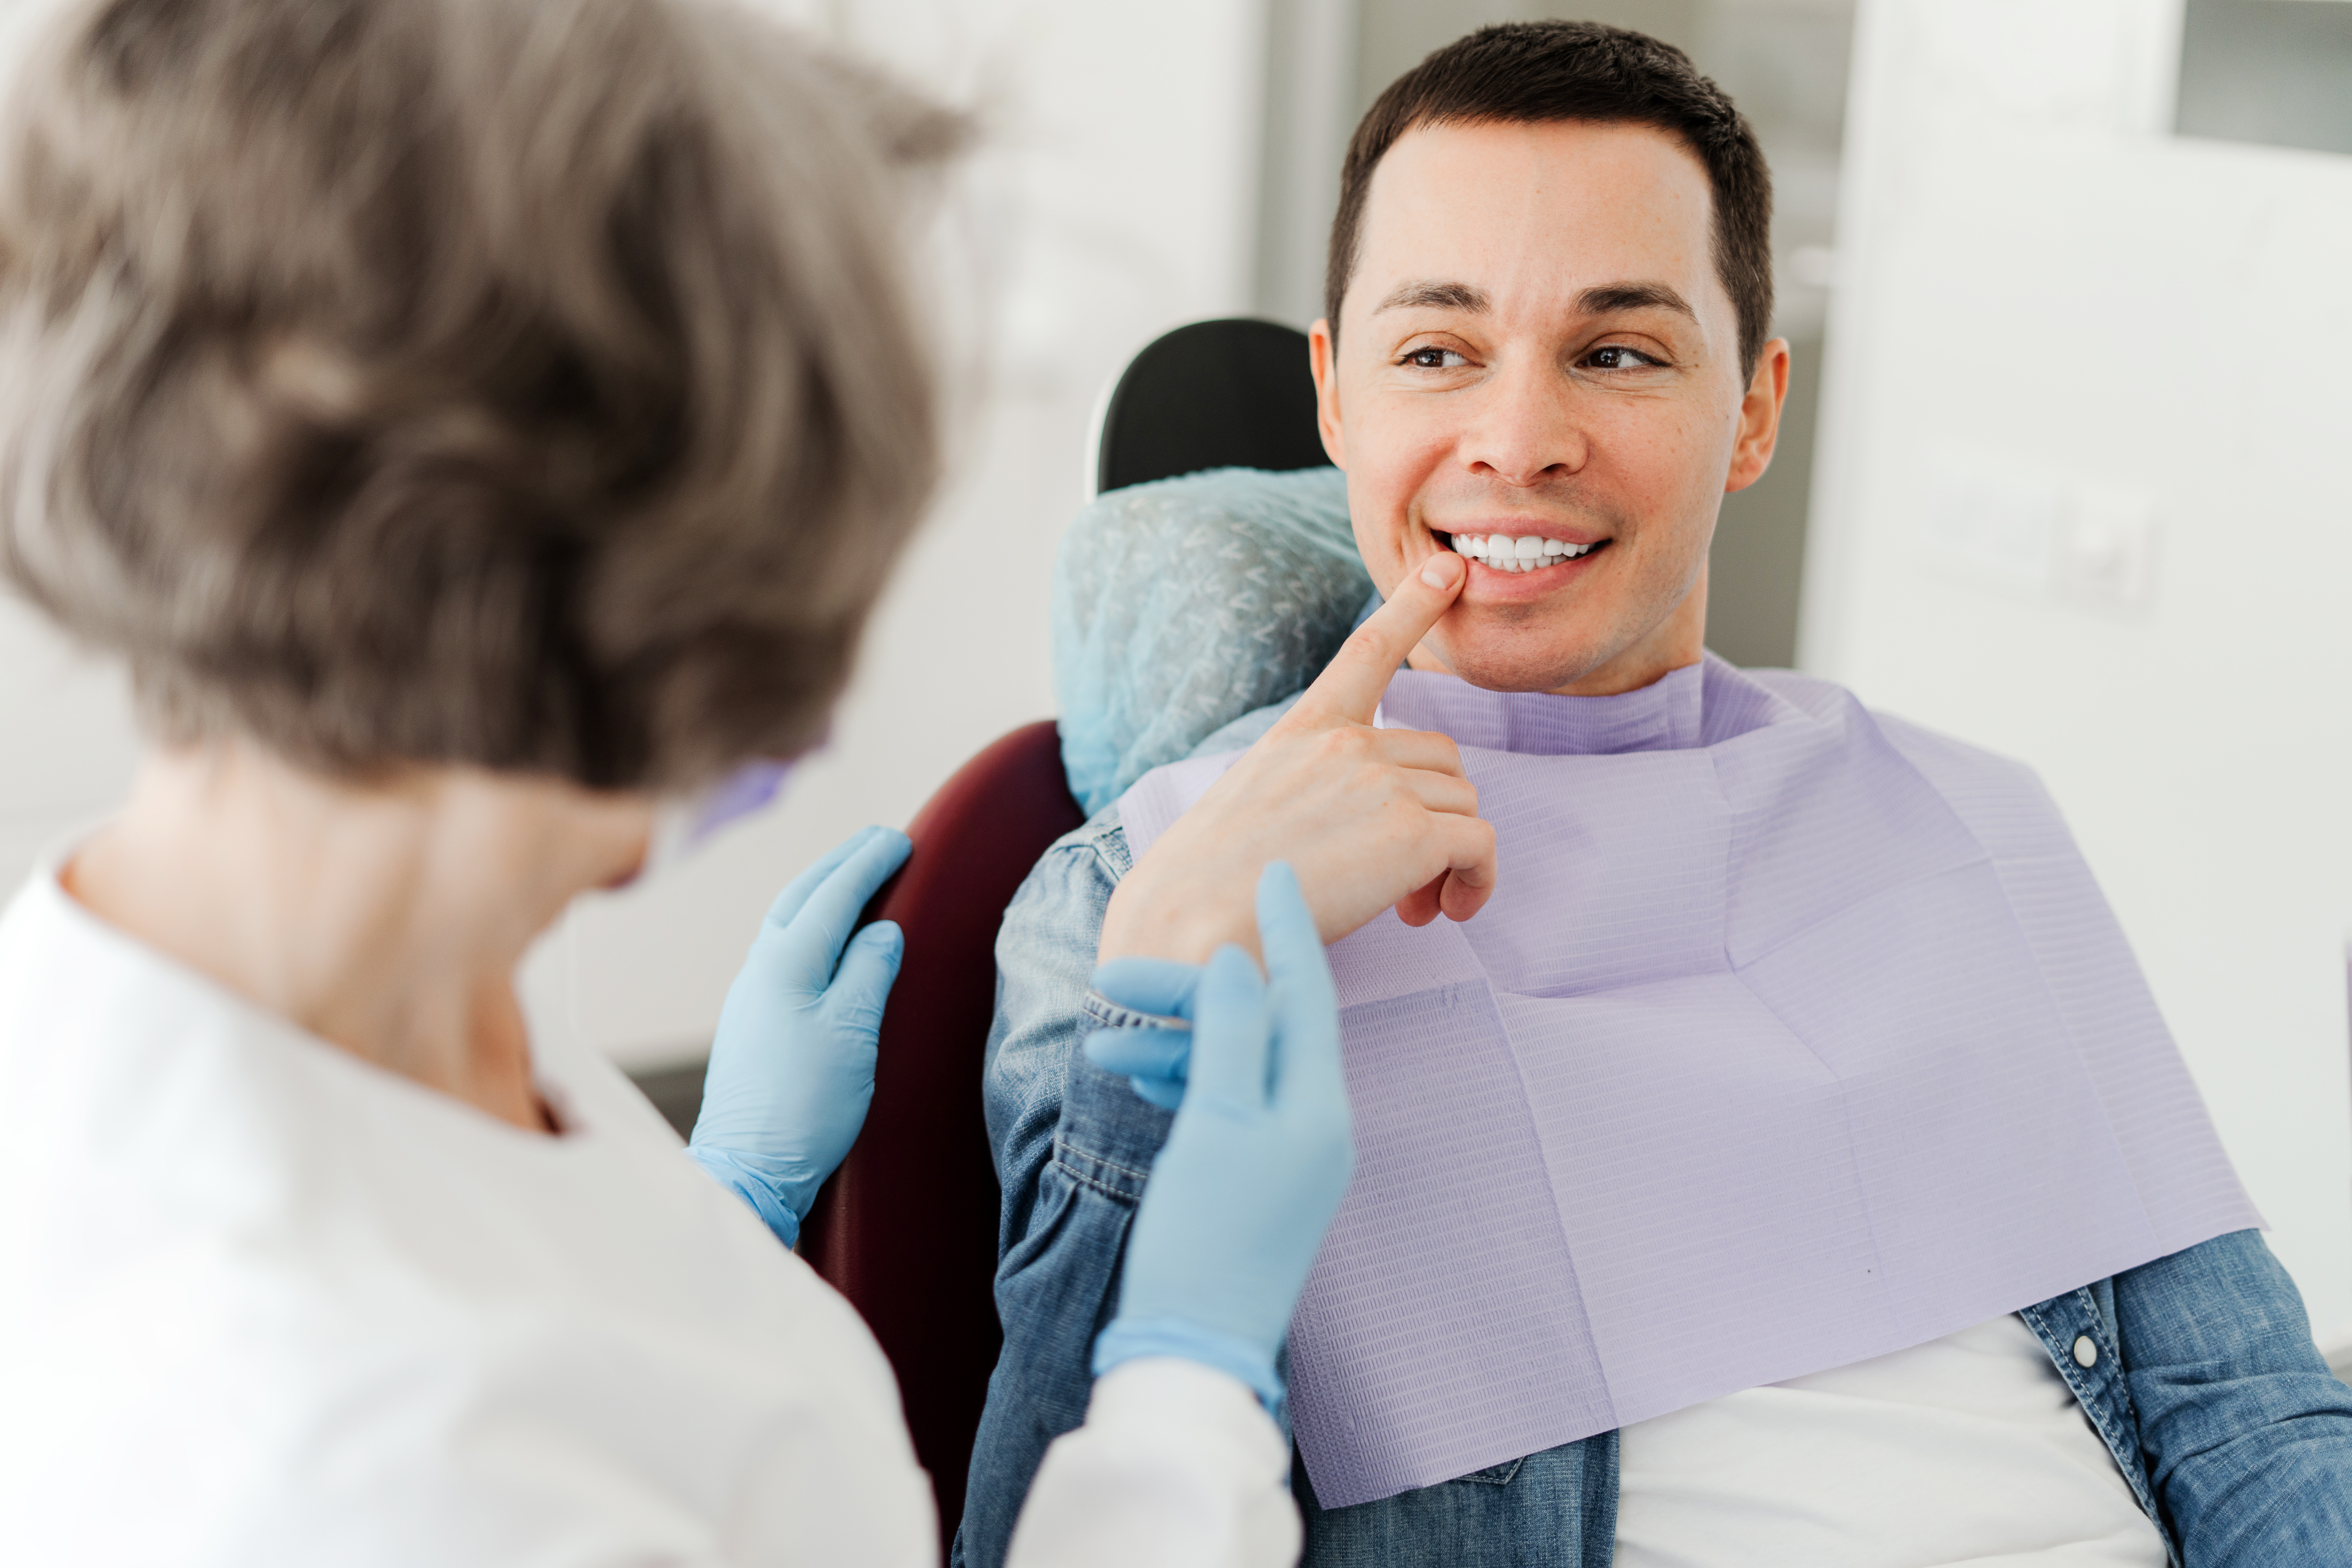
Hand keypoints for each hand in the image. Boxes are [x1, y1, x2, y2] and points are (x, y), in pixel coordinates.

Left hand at [686, 825, 909, 1247]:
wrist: (748, 1168)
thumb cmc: (803, 1105)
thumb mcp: (853, 1031)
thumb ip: (870, 971)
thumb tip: (882, 931)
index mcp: (786, 963)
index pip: (835, 894)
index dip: (869, 863)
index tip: (898, 839)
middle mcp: (760, 970)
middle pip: (802, 896)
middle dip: (842, 864)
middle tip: (879, 842)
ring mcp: (750, 996)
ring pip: (787, 922)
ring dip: (822, 891)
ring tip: (854, 877)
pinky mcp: (752, 1023)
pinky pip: (783, 952)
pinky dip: (810, 927)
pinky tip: (826, 939)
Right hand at [1092, 864, 1355, 1406]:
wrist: (1192, 1349)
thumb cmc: (1205, 1238)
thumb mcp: (1215, 1120)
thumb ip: (1231, 1033)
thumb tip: (1240, 961)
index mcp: (1318, 1105)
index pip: (1306, 991)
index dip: (1286, 927)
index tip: (1271, 869)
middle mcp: (1313, 1124)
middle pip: (1261, 1026)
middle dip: (1192, 995)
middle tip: (1117, 976)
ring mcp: (1285, 1155)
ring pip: (1233, 1066)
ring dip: (1173, 1042)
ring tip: (1104, 1041)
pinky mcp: (1252, 1180)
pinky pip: (1224, 1106)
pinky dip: (1183, 1082)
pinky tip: (1137, 1074)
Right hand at [1097, 550, 1495, 963]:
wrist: (1193, 927)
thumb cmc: (1209, 886)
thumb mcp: (1252, 807)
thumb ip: (1313, 792)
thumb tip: (1364, 830)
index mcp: (1303, 733)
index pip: (1368, 652)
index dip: (1413, 605)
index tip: (1449, 571)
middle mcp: (1347, 746)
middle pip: (1440, 761)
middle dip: (1436, 816)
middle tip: (1406, 880)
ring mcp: (1381, 785)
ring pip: (1464, 804)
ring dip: (1452, 856)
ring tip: (1412, 906)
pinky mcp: (1411, 835)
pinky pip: (1481, 846)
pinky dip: (1477, 881)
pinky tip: (1445, 911)